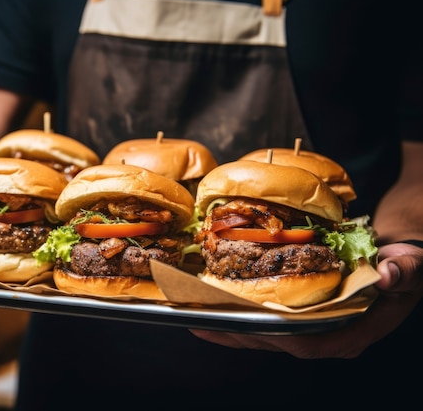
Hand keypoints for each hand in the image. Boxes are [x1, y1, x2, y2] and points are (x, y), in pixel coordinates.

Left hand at [189, 242, 422, 358]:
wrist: (401, 256)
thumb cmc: (407, 265)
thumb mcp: (413, 265)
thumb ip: (405, 271)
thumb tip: (390, 274)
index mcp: (355, 332)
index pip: (307, 343)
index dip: (270, 336)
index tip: (237, 327)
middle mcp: (331, 335)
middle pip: (276, 340)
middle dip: (238, 334)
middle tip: (201, 322)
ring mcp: (316, 327)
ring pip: (268, 332)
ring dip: (233, 326)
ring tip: (197, 316)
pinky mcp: (305, 315)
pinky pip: (269, 318)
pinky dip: (242, 312)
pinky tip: (216, 304)